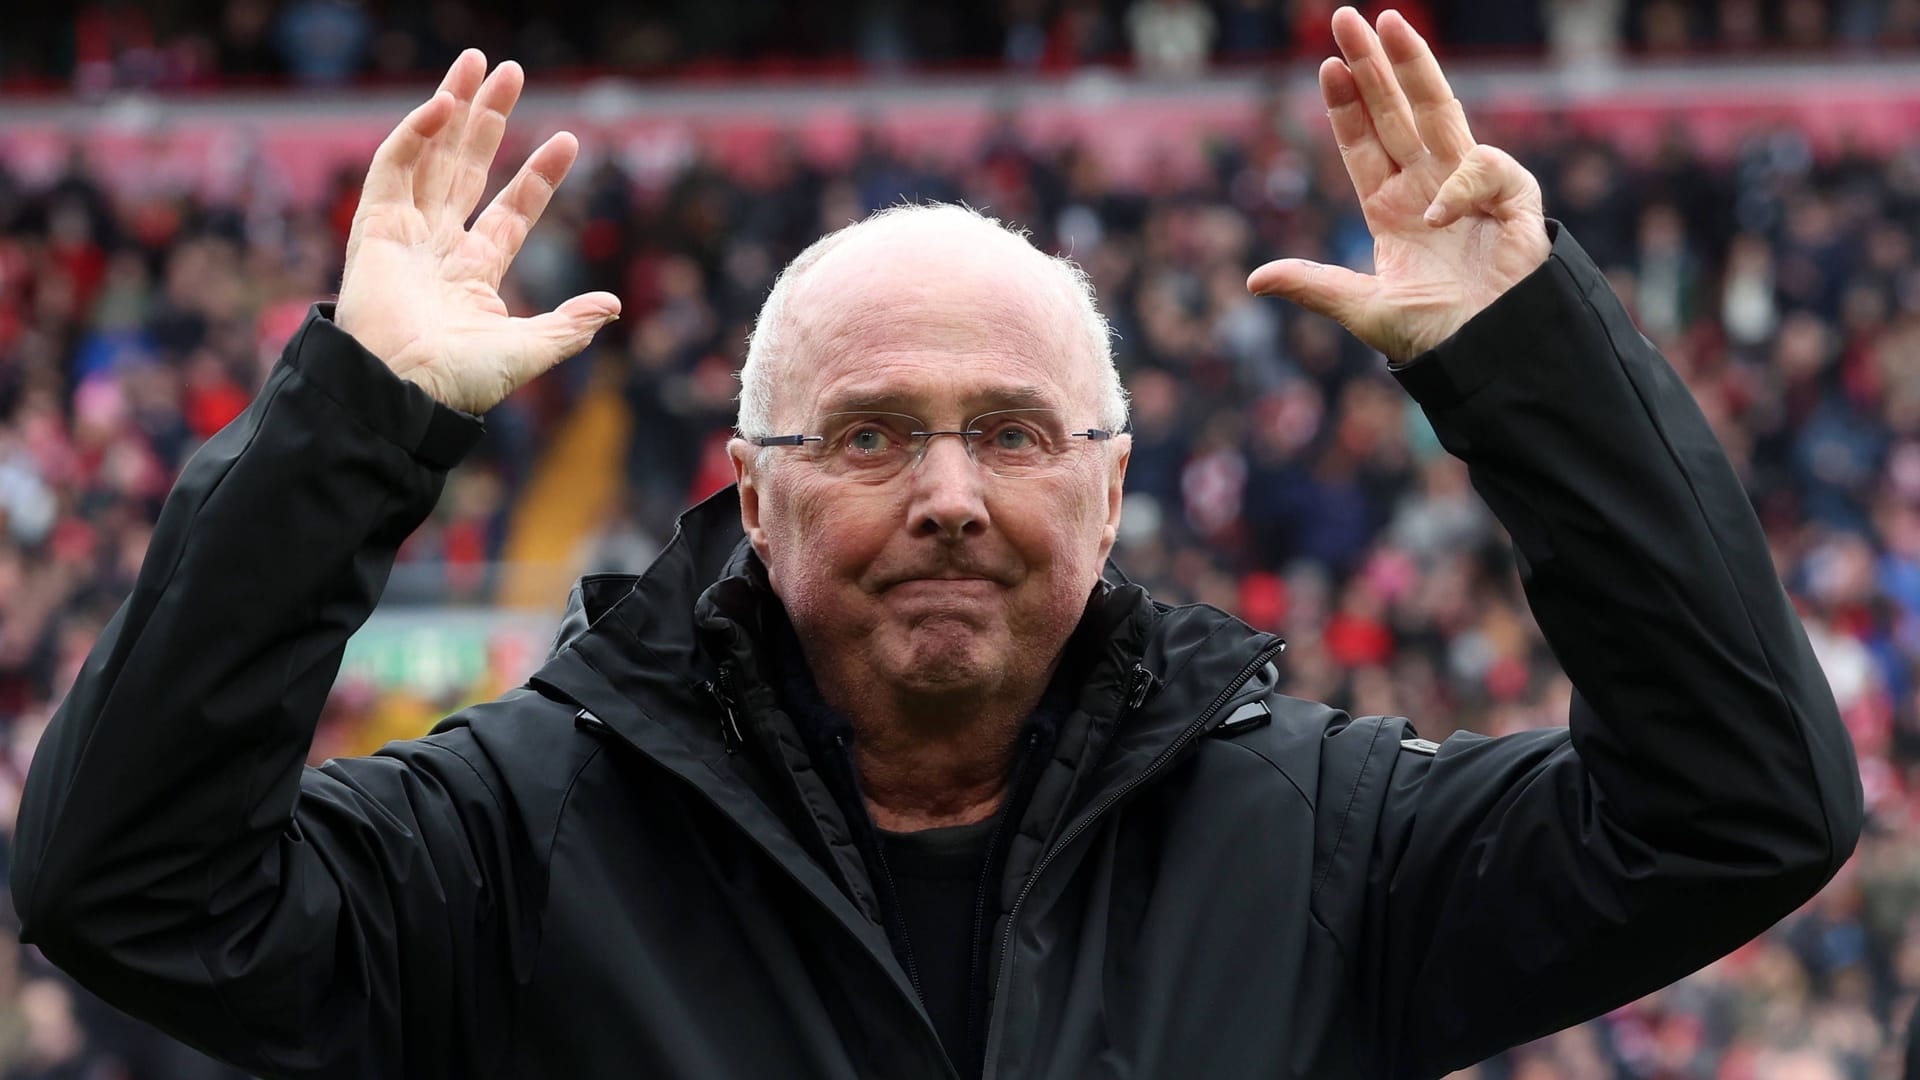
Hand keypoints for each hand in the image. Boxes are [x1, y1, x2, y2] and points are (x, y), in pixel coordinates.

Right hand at [334, 51, 620, 412]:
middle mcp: (440, 246)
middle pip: (468, 168)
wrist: (403, 392)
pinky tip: (447, 102)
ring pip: (433, 154)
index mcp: (475, 274)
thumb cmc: (459, 383)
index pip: (511, 210)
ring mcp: (405, 232)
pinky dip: (417, 131)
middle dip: (490, 119)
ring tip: (479, 62)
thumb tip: (614, 305)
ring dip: (455, 106)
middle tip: (511, 72)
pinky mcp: (374, 225)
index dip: (538, 176)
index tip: (568, 140)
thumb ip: (568, 327)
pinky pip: (394, 164)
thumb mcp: (528, 352)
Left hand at [1247, 8, 1547, 362]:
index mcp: (1390, 209)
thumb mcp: (1364, 310)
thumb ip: (1315, 286)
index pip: (1363, 144)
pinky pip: (1483, 168)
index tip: (1327, 65)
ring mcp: (1469, 188)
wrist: (1490, 357)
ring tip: (1390, 24)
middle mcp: (1426, 188)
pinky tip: (1441, 215)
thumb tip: (1254, 280)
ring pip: (1439, 112)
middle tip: (1347, 20)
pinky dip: (1461, 184)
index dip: (1346, 105)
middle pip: (1396, 112)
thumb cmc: (1434, 336)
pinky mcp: (1511, 199)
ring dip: (1414, 67)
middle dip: (1373, 66)